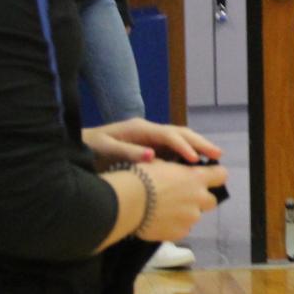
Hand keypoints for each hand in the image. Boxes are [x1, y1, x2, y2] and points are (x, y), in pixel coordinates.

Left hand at [84, 117, 222, 166]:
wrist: (76, 146)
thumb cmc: (89, 148)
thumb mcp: (105, 149)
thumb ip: (128, 152)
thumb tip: (152, 155)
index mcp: (139, 129)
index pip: (168, 135)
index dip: (183, 147)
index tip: (195, 161)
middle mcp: (148, 130)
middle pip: (180, 132)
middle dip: (200, 142)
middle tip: (218, 154)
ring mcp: (149, 136)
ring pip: (179, 138)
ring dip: (197, 146)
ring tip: (214, 156)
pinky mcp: (148, 145)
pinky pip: (172, 147)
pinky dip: (187, 152)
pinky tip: (196, 164)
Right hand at [133, 159, 226, 241]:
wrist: (127, 201)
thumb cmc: (141, 177)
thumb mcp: (160, 164)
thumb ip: (175, 170)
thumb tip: (175, 172)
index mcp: (196, 178)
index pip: (221, 175)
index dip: (215, 176)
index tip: (207, 178)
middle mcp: (199, 198)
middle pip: (211, 200)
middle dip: (200, 200)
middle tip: (181, 198)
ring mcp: (191, 217)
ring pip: (194, 216)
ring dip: (184, 213)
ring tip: (164, 211)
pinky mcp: (180, 233)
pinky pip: (182, 229)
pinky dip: (174, 226)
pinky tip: (159, 221)